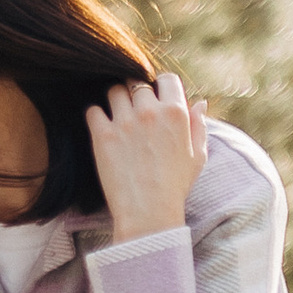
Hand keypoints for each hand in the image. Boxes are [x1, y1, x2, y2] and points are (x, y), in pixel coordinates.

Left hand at [87, 73, 206, 238]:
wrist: (148, 213)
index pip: (166, 79)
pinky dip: (95, 115)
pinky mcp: (103, 135)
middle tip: (132, 110)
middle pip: (137, 83)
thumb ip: (199, 125)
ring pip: (114, 91)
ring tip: (116, 116)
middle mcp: (151, 112)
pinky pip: (92, 110)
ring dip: (115, 100)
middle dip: (135, 93)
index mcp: (176, 113)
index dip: (159, 86)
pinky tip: (101, 127)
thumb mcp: (197, 156)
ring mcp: (125, 122)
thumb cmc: (175, 187)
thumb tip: (199, 102)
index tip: (154, 98)